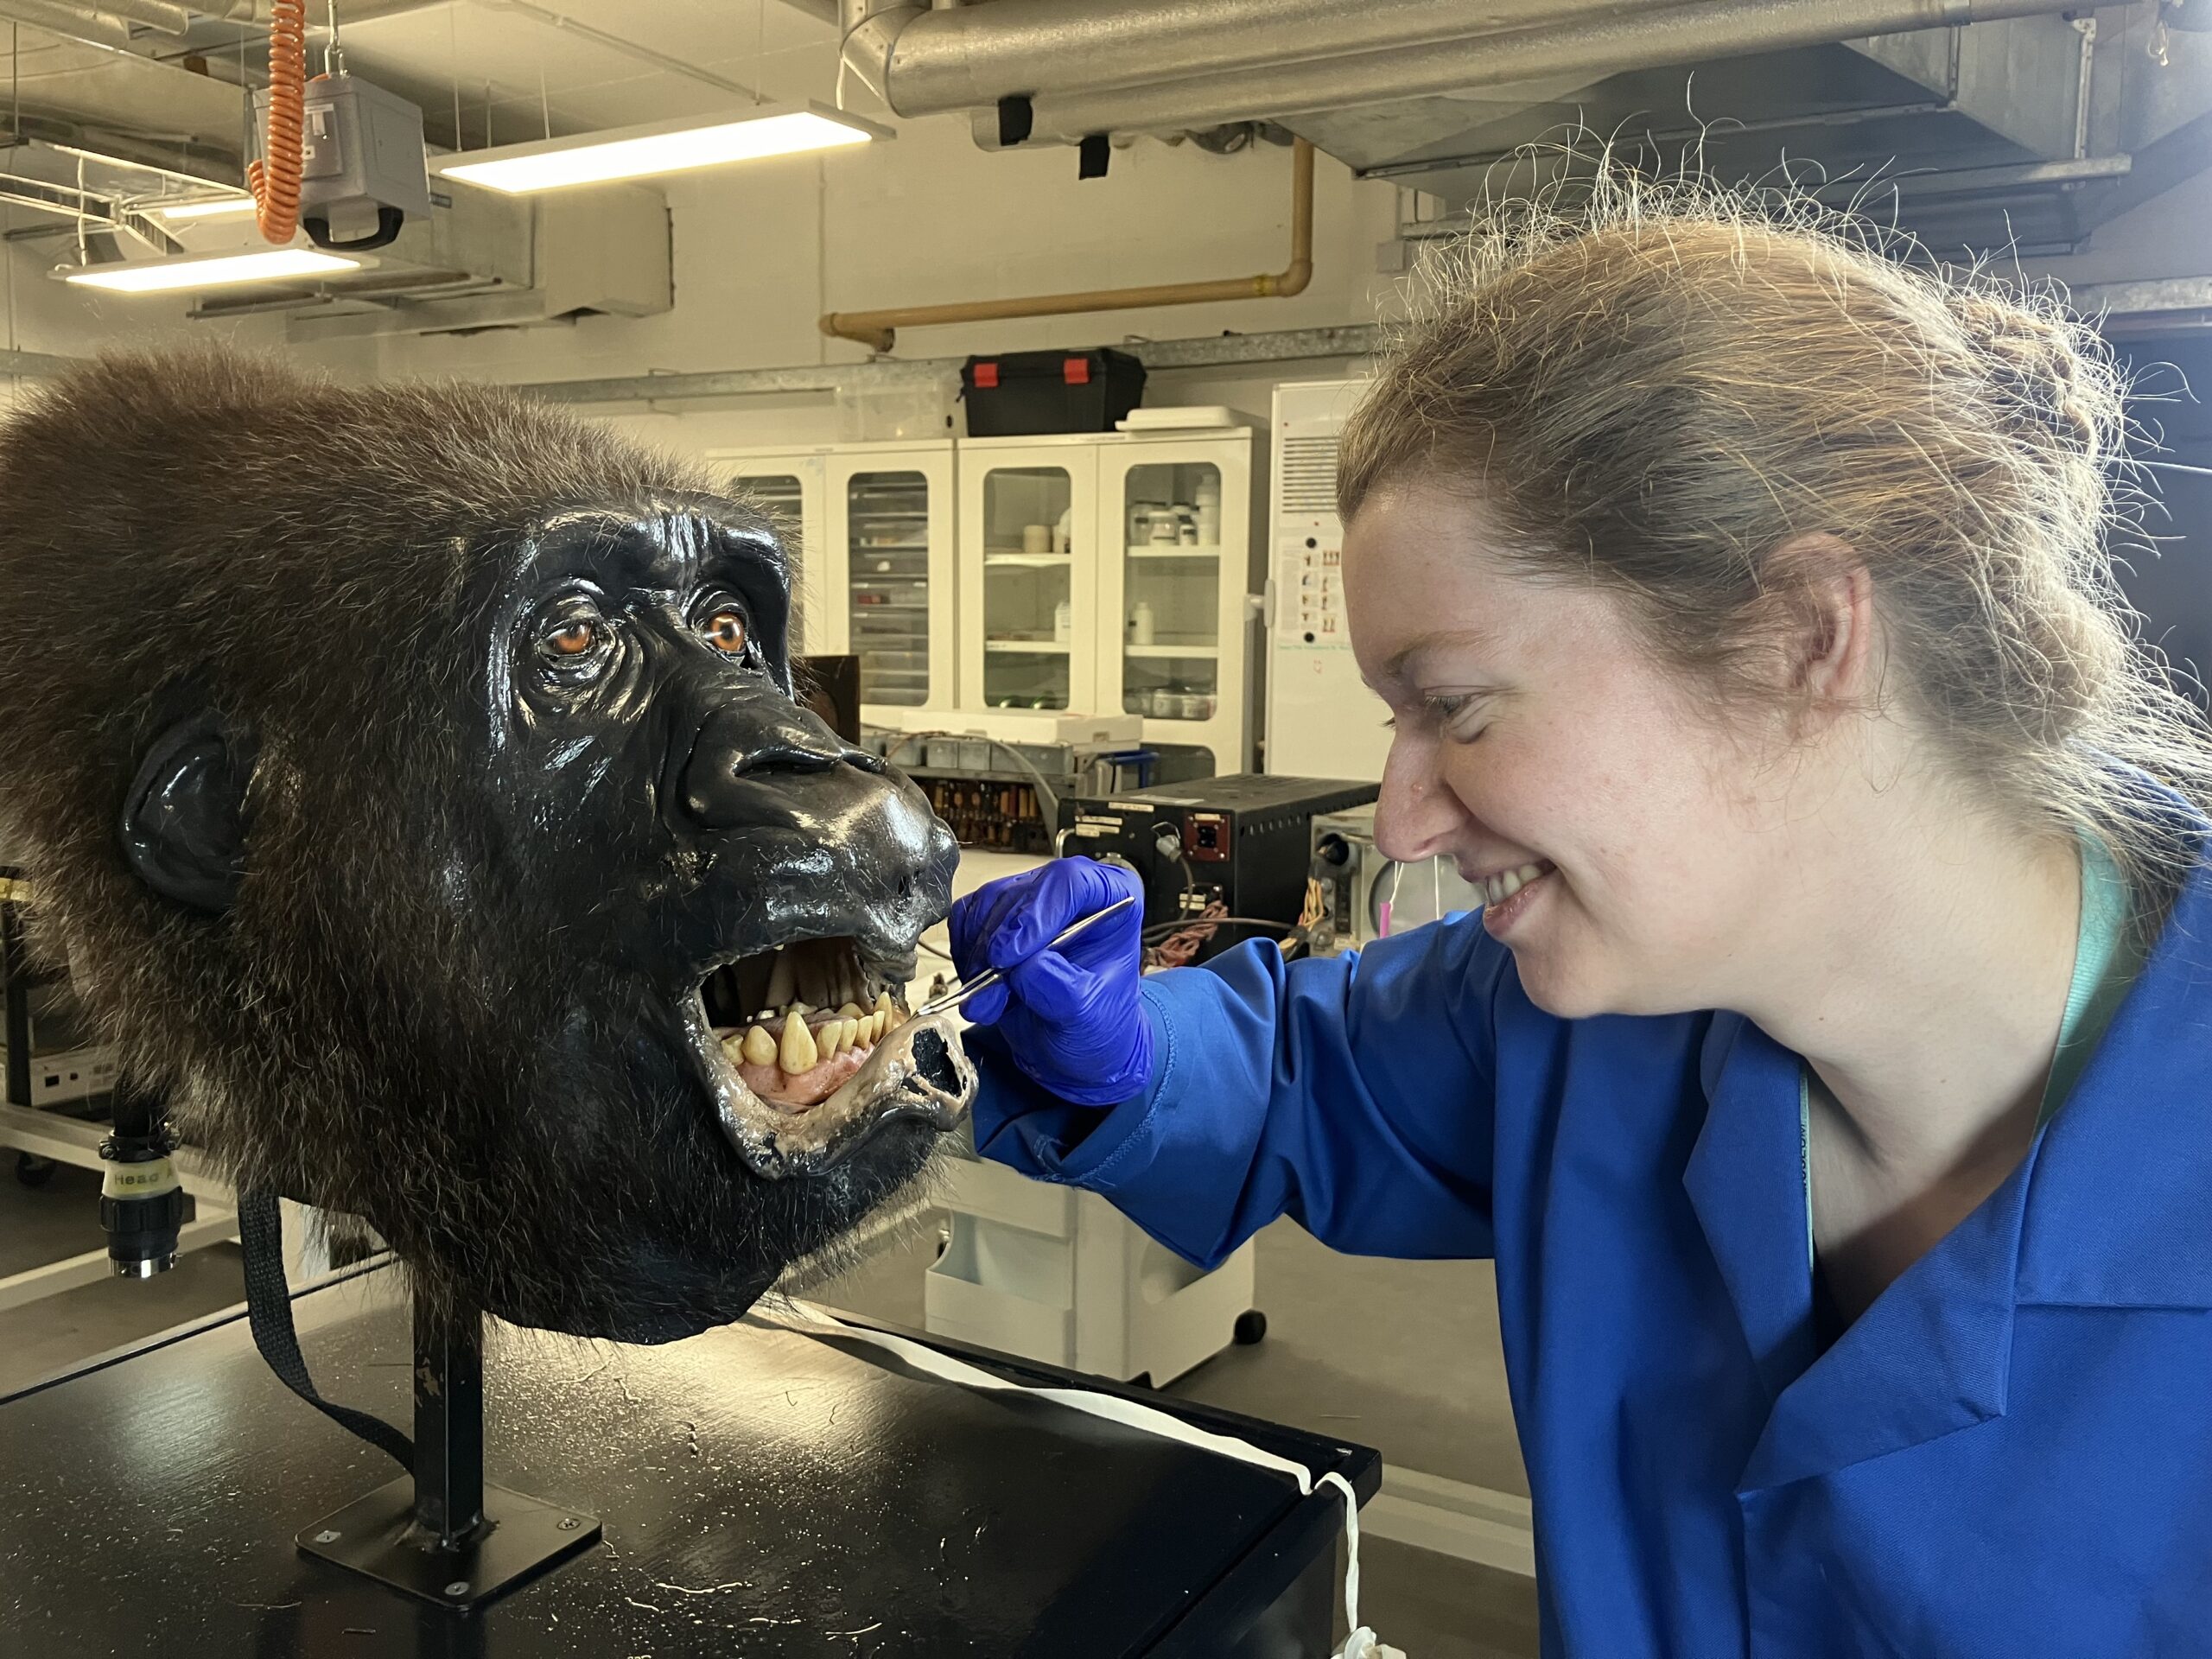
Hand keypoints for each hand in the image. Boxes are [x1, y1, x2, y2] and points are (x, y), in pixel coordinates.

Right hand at [947, 858, 1152, 1105]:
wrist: (1071, 1045)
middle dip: (999, 943)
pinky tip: (979, 987)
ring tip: (988, 1003)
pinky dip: (965, 955)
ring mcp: (1029, 899)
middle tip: (991, 987)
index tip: (1010, 955)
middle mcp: (1069, 891)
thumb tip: (1026, 968)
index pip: (1069, 882)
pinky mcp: (995, 915)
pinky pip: (966, 919)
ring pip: (987, 905)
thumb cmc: (1094, 1024)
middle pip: (1021, 892)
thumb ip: (1060, 989)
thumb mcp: (1088, 1016)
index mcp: (1112, 896)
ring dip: (979, 957)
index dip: (1035, 913)